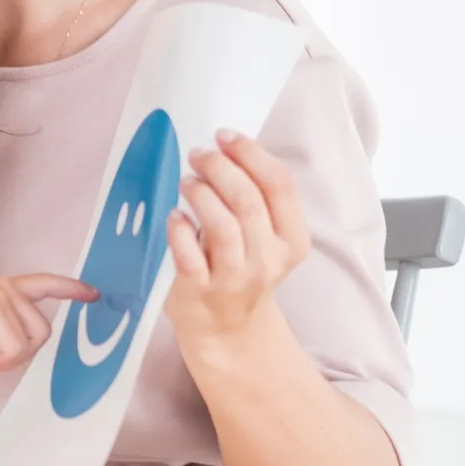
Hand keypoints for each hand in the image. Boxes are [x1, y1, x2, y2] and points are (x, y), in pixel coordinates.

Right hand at [0, 274, 97, 371]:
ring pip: (31, 342)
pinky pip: (14, 351)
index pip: (43, 283)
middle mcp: (4, 287)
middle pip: (43, 329)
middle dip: (22, 351)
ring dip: (5, 357)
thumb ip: (3, 327)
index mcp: (0, 286)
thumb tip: (19, 350)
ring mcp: (1, 299)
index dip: (70, 289)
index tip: (93, 293)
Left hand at [166, 130, 309, 346]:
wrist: (227, 329)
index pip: (280, 186)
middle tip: (198, 154)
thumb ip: (254, 200)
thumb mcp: (263, 238)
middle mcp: (267, 260)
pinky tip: (173, 216)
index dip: (252, 154)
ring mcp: (234, 278)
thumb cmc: (241, 268)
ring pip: (222, 226)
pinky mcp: (200, 291)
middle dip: (220, 168)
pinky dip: (179, 229)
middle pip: (248, 201)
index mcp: (291, 240)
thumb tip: (226, 149)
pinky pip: (189, 254)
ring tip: (187, 182)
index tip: (226, 136)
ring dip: (201, 194)